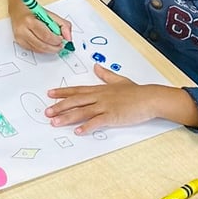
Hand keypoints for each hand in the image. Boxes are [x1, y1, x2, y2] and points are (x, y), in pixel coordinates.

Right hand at [9, 0, 73, 54]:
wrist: (19, 11)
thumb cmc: (35, 12)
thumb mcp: (50, 14)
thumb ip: (63, 25)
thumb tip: (68, 38)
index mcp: (30, 21)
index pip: (46, 36)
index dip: (56, 40)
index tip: (62, 40)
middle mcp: (22, 30)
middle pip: (42, 45)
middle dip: (54, 47)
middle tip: (61, 45)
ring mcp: (20, 38)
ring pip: (38, 49)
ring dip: (49, 49)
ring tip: (55, 45)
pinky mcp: (19, 42)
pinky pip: (34, 50)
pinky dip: (42, 49)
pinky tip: (46, 44)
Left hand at [46, 66, 187, 133]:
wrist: (150, 98)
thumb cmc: (136, 92)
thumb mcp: (119, 80)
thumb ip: (106, 74)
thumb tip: (96, 66)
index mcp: (100, 89)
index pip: (77, 90)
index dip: (62, 92)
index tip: (50, 94)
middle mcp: (100, 97)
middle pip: (76, 101)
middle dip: (59, 106)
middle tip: (46, 112)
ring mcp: (106, 106)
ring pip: (82, 111)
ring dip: (67, 117)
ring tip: (55, 122)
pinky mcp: (113, 116)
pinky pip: (97, 122)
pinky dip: (87, 127)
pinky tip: (78, 132)